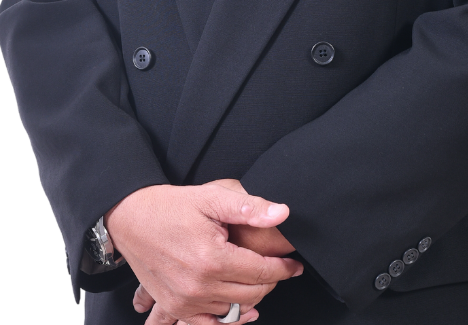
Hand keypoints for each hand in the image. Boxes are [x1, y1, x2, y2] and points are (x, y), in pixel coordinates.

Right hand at [104, 182, 303, 324]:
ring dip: (252, 297)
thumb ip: (249, 208)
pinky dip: (229, 319)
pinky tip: (242, 309)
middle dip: (271, 281)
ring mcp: (185, 301)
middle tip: (279, 268)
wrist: (131, 218)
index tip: (294, 264)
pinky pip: (210, 324)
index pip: (261, 272)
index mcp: (212, 258)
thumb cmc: (171, 206)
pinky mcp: (175, 306)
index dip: (283, 268)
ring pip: (235, 310)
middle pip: (252, 294)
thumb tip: (282, 213)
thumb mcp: (211, 197)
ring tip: (261, 280)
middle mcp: (199, 286)